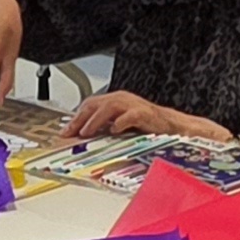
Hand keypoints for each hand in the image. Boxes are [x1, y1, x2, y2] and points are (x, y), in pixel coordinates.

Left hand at [59, 91, 227, 143]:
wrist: (175, 127)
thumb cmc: (148, 128)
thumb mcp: (122, 127)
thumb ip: (105, 128)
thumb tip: (83, 140)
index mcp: (115, 101)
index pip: (89, 106)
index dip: (75, 119)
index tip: (65, 133)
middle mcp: (122, 99)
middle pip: (94, 104)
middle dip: (80, 119)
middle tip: (71, 133)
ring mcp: (133, 105)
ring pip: (108, 107)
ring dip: (95, 120)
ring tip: (86, 132)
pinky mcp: (145, 113)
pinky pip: (129, 115)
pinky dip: (120, 122)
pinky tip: (114, 130)